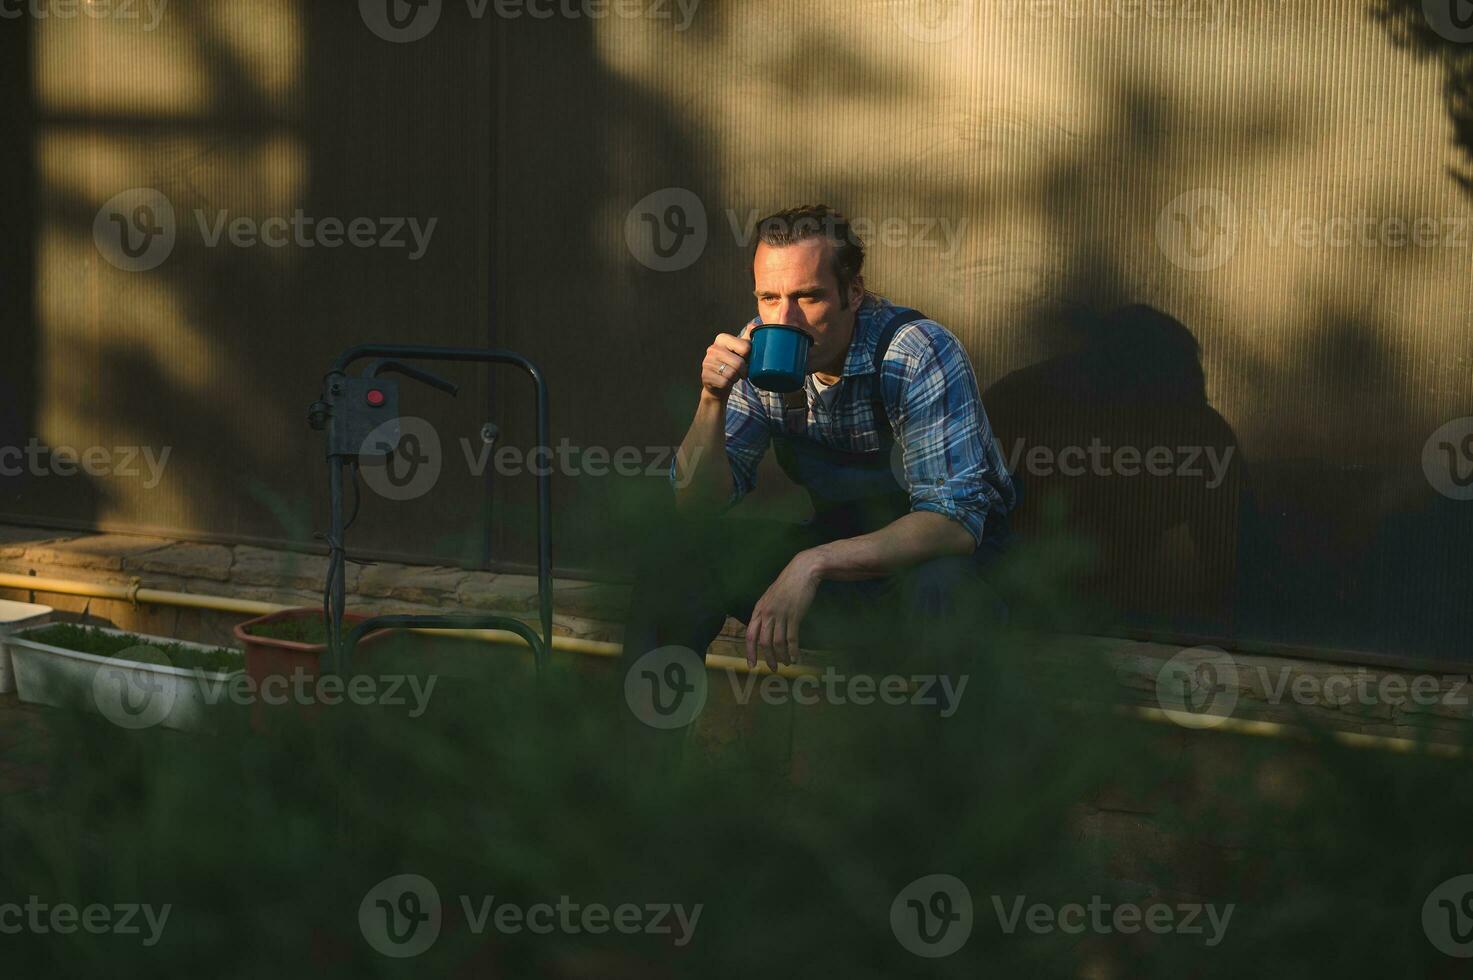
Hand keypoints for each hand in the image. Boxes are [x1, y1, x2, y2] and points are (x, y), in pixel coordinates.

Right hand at [702, 328, 751, 399]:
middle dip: (744, 371)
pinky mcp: (705, 376)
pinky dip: (728, 385)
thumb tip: (755, 325)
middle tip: (741, 373)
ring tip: (732, 376)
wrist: (717, 384)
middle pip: (739, 363)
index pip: (745, 347)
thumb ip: (748, 338)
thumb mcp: (740, 350)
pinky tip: (725, 382)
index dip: (749, 357)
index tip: (745, 360)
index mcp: (722, 338)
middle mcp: (712, 348)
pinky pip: (724, 383)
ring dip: (735, 378)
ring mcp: (707, 362)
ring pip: (732, 374)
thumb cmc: (732, 365)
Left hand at [746, 552, 821, 670]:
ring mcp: (781, 614)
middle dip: (767, 658)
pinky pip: (792, 638)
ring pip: (777, 642)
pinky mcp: (794, 615)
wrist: (803, 571)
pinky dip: (793, 650)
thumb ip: (766, 611)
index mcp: (759, 609)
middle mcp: (767, 613)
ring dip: (781, 656)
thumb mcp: (771, 596)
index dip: (750, 652)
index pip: (750, 635)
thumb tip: (764, 627)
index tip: (751, 664)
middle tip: (772, 668)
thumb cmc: (788, 584)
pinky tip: (795, 657)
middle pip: (763, 642)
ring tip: (786, 663)